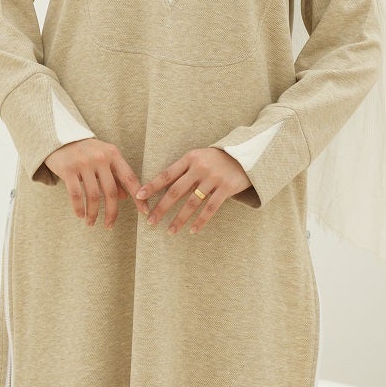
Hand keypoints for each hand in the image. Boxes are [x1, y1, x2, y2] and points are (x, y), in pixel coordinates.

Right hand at [44, 139, 143, 228]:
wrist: (59, 137)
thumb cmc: (86, 151)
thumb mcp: (104, 159)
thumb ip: (115, 176)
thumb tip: (125, 197)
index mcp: (113, 154)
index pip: (129, 178)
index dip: (138, 197)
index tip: (144, 212)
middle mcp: (100, 157)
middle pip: (111, 191)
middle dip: (112, 212)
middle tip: (109, 225)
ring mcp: (83, 162)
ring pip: (93, 195)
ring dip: (93, 213)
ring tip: (91, 223)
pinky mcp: (68, 169)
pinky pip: (76, 194)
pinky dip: (79, 208)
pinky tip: (80, 215)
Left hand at [135, 148, 252, 236]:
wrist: (246, 155)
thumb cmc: (216, 159)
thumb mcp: (199, 158)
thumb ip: (184, 171)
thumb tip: (163, 188)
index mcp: (190, 158)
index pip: (167, 174)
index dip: (152, 186)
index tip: (139, 197)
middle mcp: (200, 168)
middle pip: (176, 191)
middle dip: (162, 207)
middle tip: (151, 221)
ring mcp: (214, 178)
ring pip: (192, 202)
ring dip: (180, 219)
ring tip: (170, 231)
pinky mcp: (227, 188)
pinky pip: (211, 208)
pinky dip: (201, 220)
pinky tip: (193, 230)